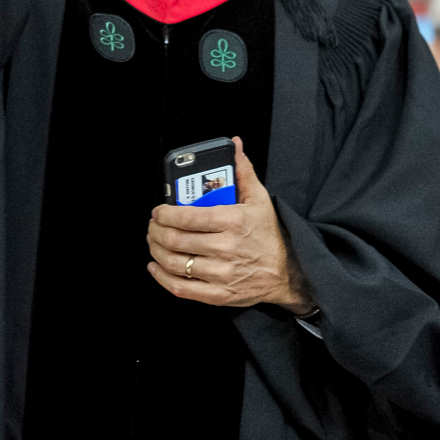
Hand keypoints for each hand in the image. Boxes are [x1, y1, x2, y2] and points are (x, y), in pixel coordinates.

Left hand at [146, 137, 314, 314]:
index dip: (164, 213)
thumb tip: (234, 145)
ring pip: (175, 263)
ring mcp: (221, 274)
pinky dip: (161, 277)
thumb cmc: (269, 235)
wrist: (286, 273)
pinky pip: (181, 288)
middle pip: (176, 240)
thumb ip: (243, 171)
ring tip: (153, 241)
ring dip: (156, 250)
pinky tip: (155, 266)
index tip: (158, 210)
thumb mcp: (260, 199)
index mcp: (233, 221)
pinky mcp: (218, 294)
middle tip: (153, 225)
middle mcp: (226, 248)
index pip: (188, 217)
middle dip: (156, 231)